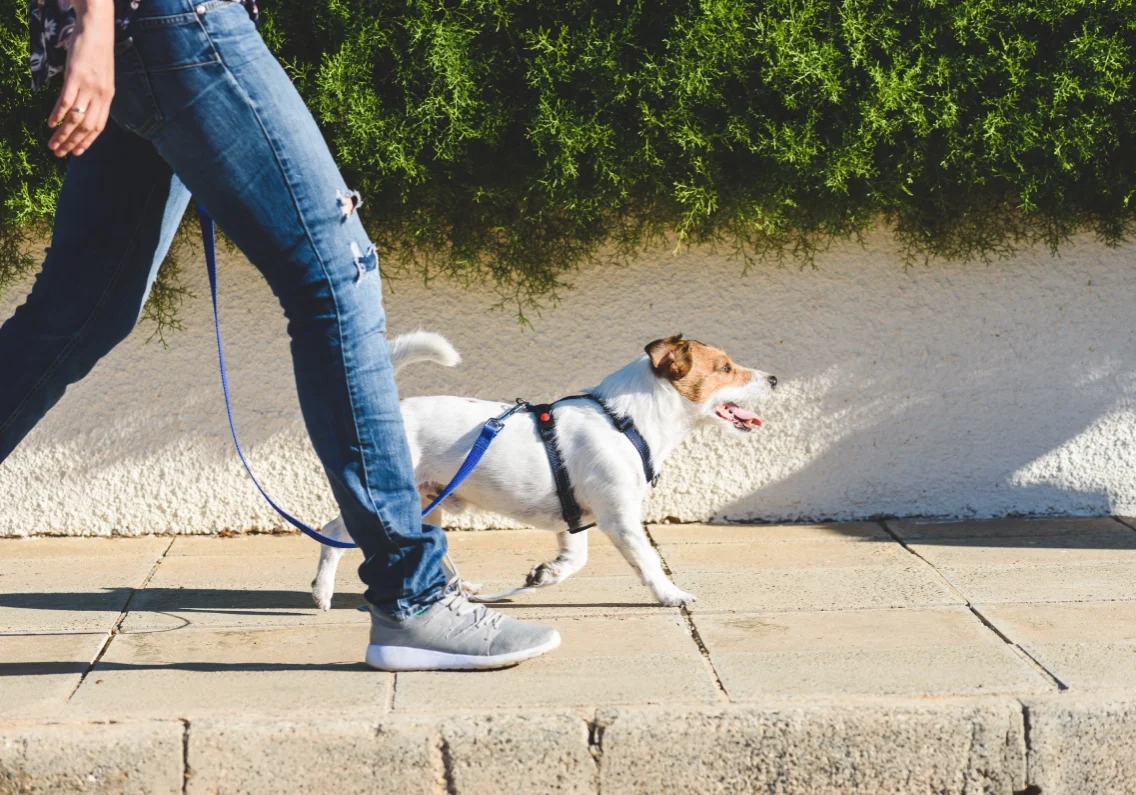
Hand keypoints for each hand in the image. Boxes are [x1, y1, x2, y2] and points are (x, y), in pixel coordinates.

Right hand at [48, 0, 114, 157]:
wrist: (97, 29)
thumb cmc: (97, 53)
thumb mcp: (102, 77)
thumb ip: (97, 94)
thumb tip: (87, 109)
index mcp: (108, 97)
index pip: (99, 126)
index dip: (88, 141)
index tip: (77, 153)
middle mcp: (100, 95)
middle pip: (87, 126)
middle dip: (73, 143)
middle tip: (60, 154)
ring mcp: (88, 86)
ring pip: (76, 118)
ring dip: (63, 134)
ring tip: (52, 144)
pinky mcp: (76, 76)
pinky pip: (66, 100)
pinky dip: (58, 114)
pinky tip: (50, 123)